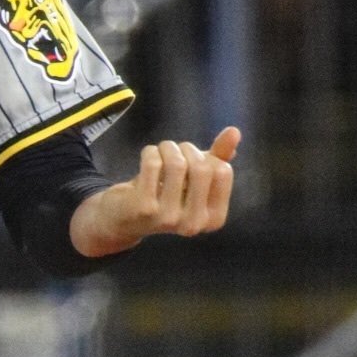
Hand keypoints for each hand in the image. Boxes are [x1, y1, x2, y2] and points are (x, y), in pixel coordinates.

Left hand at [69, 128, 239, 258]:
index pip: (224, 172)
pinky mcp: (143, 207)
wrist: (121, 219)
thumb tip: (235, 131)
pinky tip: (147, 157)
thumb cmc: (164, 195)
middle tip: (175, 151)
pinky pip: (153, 163)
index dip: (209, 157)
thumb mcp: (195, 179)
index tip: (194, 160)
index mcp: (213, 219)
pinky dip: (150, 152)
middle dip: (188, 149)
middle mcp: (194, 224)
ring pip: (177, 163)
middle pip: (203, 167)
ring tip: (161, 151)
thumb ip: (218, 157)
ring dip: (167, 148)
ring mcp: (168, 218)